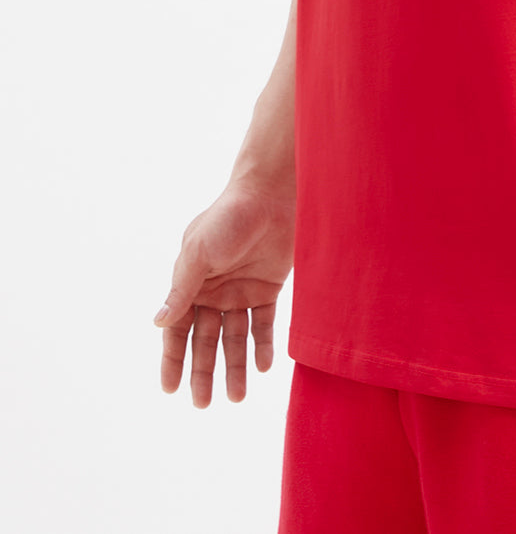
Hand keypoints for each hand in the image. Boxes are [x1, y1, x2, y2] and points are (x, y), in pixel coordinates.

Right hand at [154, 180, 294, 406]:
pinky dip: (263, 345)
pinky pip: (263, 324)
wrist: (272, 195)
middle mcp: (214, 290)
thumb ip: (182, 289)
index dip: (173, 359)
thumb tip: (158, 323)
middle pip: (206, 340)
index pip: (178, 329)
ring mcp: (241, 290)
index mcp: (190, 281)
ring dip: (236, 366)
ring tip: (237, 397)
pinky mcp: (267, 287)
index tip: (170, 390)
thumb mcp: (199, 253)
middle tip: (203, 405)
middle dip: (204, 372)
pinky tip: (264, 366)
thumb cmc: (229, 218)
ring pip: (235, 337)